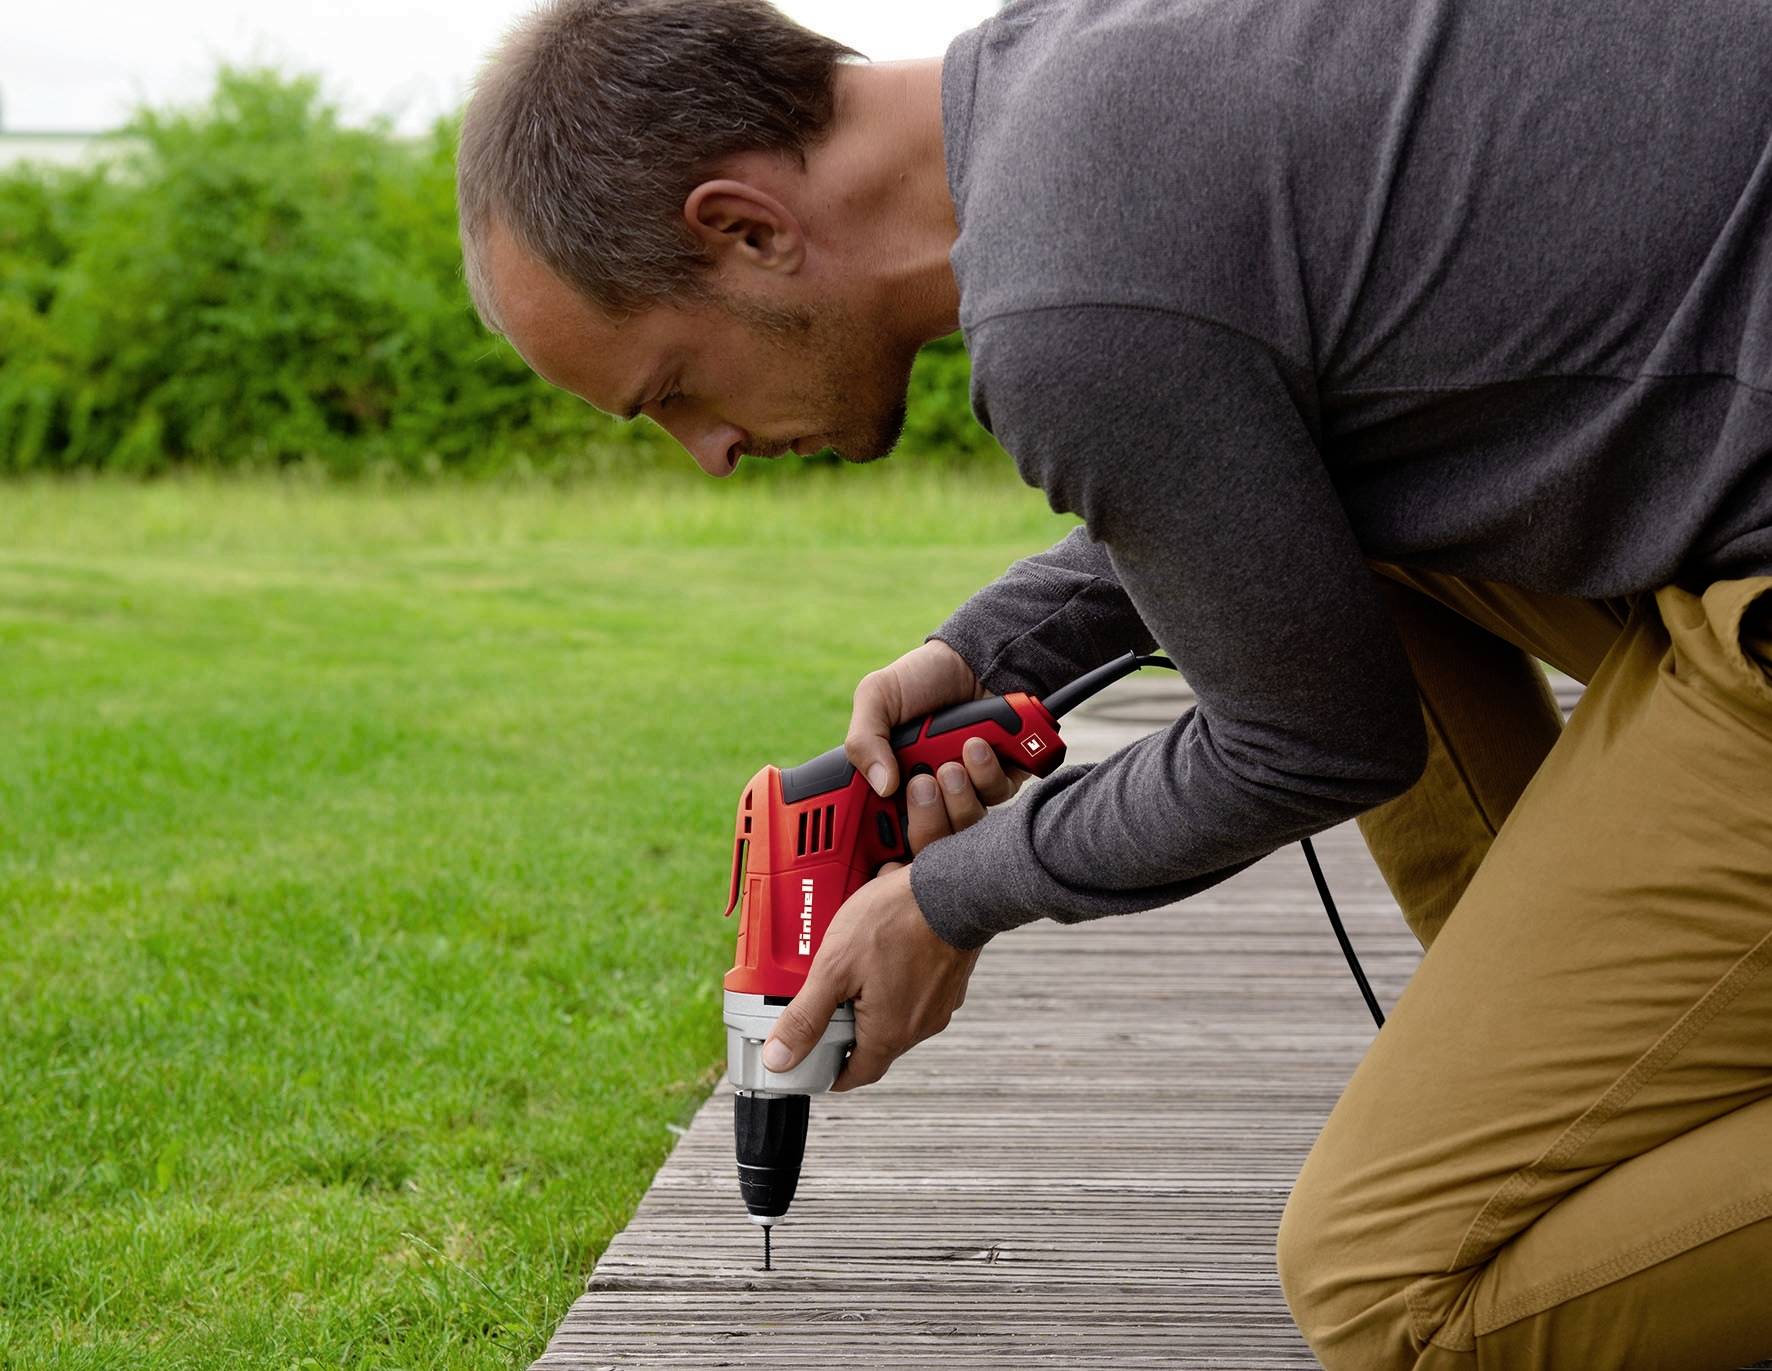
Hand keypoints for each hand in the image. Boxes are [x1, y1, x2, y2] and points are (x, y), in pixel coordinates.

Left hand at [762, 864, 978, 1090]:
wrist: (953, 887)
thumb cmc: (897, 921)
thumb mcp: (835, 967)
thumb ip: (805, 1016)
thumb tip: (780, 1058)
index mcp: (889, 1034)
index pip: (855, 1075)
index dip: (830, 1070)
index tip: (812, 1061)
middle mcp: (919, 1026)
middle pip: (874, 1043)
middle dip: (846, 1027)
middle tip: (824, 1001)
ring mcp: (939, 1003)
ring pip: (895, 1015)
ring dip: (871, 1002)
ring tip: (851, 970)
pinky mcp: (949, 980)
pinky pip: (915, 992)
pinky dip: (894, 982)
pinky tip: (881, 953)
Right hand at [846, 640, 1029, 852]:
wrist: (975, 658)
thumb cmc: (922, 678)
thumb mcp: (878, 696)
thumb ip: (864, 738)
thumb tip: (881, 786)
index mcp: (892, 784)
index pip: (882, 833)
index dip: (883, 841)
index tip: (884, 830)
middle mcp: (929, 796)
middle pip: (927, 843)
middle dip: (927, 817)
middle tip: (922, 781)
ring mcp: (965, 792)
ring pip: (963, 825)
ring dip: (959, 794)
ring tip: (953, 761)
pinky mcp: (998, 781)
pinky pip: (996, 798)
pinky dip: (987, 772)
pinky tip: (979, 745)